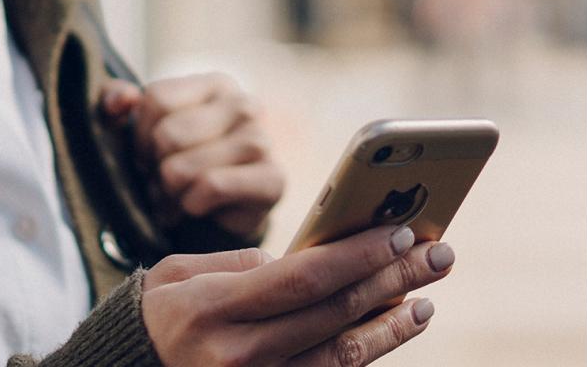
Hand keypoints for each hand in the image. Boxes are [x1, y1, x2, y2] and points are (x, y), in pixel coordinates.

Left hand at [101, 73, 283, 239]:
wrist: (219, 212)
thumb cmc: (176, 161)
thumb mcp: (136, 127)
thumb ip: (114, 101)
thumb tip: (123, 97)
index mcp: (214, 84)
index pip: (156, 98)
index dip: (139, 134)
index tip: (145, 153)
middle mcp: (244, 104)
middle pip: (169, 135)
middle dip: (154, 168)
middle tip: (160, 181)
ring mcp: (263, 140)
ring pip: (187, 166)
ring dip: (171, 191)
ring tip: (175, 196)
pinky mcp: (273, 179)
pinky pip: (212, 186)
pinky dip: (192, 204)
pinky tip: (194, 207)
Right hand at [141, 225, 454, 364]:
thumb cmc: (152, 314)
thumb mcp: (176, 273)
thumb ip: (238, 264)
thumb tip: (297, 262)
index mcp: (214, 307)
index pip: (302, 277)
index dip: (356, 254)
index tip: (397, 231)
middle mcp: (241, 354)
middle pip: (333, 313)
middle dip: (390, 279)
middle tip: (434, 255)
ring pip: (343, 355)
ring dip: (390, 325)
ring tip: (424, 298)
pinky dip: (365, 354)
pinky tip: (387, 331)